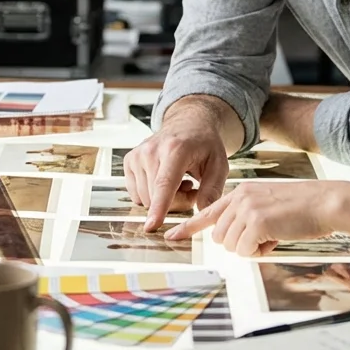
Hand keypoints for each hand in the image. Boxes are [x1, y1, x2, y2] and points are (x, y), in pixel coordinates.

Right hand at [124, 116, 229, 231]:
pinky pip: (136, 195)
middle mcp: (151, 150)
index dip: (159, 207)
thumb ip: (212, 190)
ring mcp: (137, 154)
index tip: (151, 225)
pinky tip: (165, 180)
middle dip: (176, 203)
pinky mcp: (129, 160)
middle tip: (191, 188)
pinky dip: (151, 195)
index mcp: (176, 149)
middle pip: (156, 197)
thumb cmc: (205, 145)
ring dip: (164, 200)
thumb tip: (202, 213)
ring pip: (145, 199)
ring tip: (179, 182)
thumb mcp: (219, 165)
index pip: (165, 183)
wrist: (188, 123)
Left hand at [165, 181, 348, 256]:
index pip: (208, 212)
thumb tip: (233, 240)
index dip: (188, 227)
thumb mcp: (268, 205)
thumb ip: (247, 217)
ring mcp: (246, 209)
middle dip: (240, 243)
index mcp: (240, 192)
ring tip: (274, 233)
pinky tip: (277, 237)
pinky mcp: (256, 222)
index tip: (170, 236)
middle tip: (266, 235)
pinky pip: (246, 250)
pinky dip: (260, 251)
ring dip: (251, 247)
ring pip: (231, 245)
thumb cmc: (303, 208)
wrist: (325, 202)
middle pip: (220, 237)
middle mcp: (239, 198)